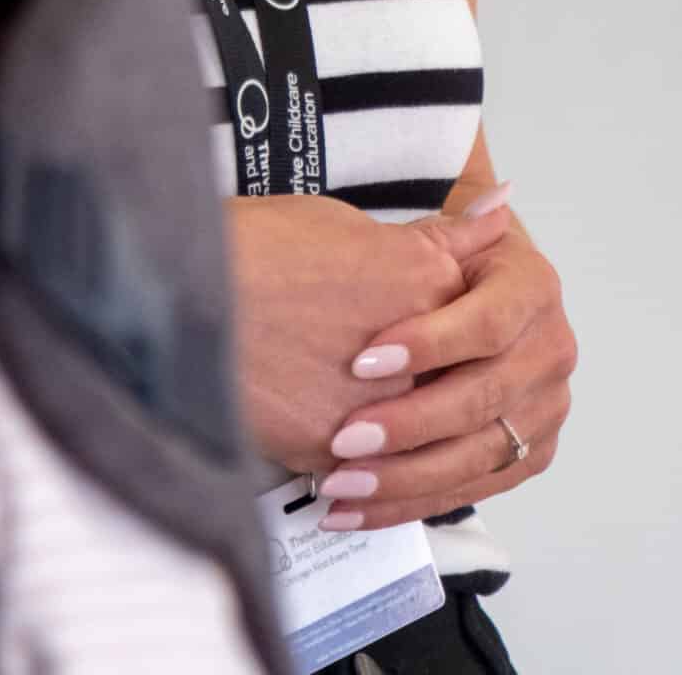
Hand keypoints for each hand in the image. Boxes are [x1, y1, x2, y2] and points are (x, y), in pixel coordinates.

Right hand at [226, 196, 503, 474]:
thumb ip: (433, 235)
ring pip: (414, 441)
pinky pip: (366, 474)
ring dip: (398, 439)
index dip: (450, 328)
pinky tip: (338, 454)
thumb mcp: (347, 223)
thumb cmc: (255, 249)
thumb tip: (499, 207)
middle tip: (390, 382)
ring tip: (364, 425)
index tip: (431, 332)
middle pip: (452, 386)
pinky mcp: (335, 452)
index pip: (477, 318)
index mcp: (425, 281)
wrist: (182, 293)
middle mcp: (415, 350)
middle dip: (432, 390)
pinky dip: (357, 469)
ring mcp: (379, 408)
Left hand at [315, 213, 576, 529]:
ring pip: (473, 458)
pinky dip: (408, 504)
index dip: (426, 346)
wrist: (473, 300)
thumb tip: (496, 200)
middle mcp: (552, 354)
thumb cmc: (444, 269)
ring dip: (401, 480)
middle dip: (407, 426)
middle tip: (344, 441)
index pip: (484, 327)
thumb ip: (454, 233)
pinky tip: (357, 511)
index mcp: (535, 292)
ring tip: (340, 486)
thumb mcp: (440, 244)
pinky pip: (468, 490)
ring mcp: (545, 410)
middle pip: (479, 401)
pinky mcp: (527, 456)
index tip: (361, 363)